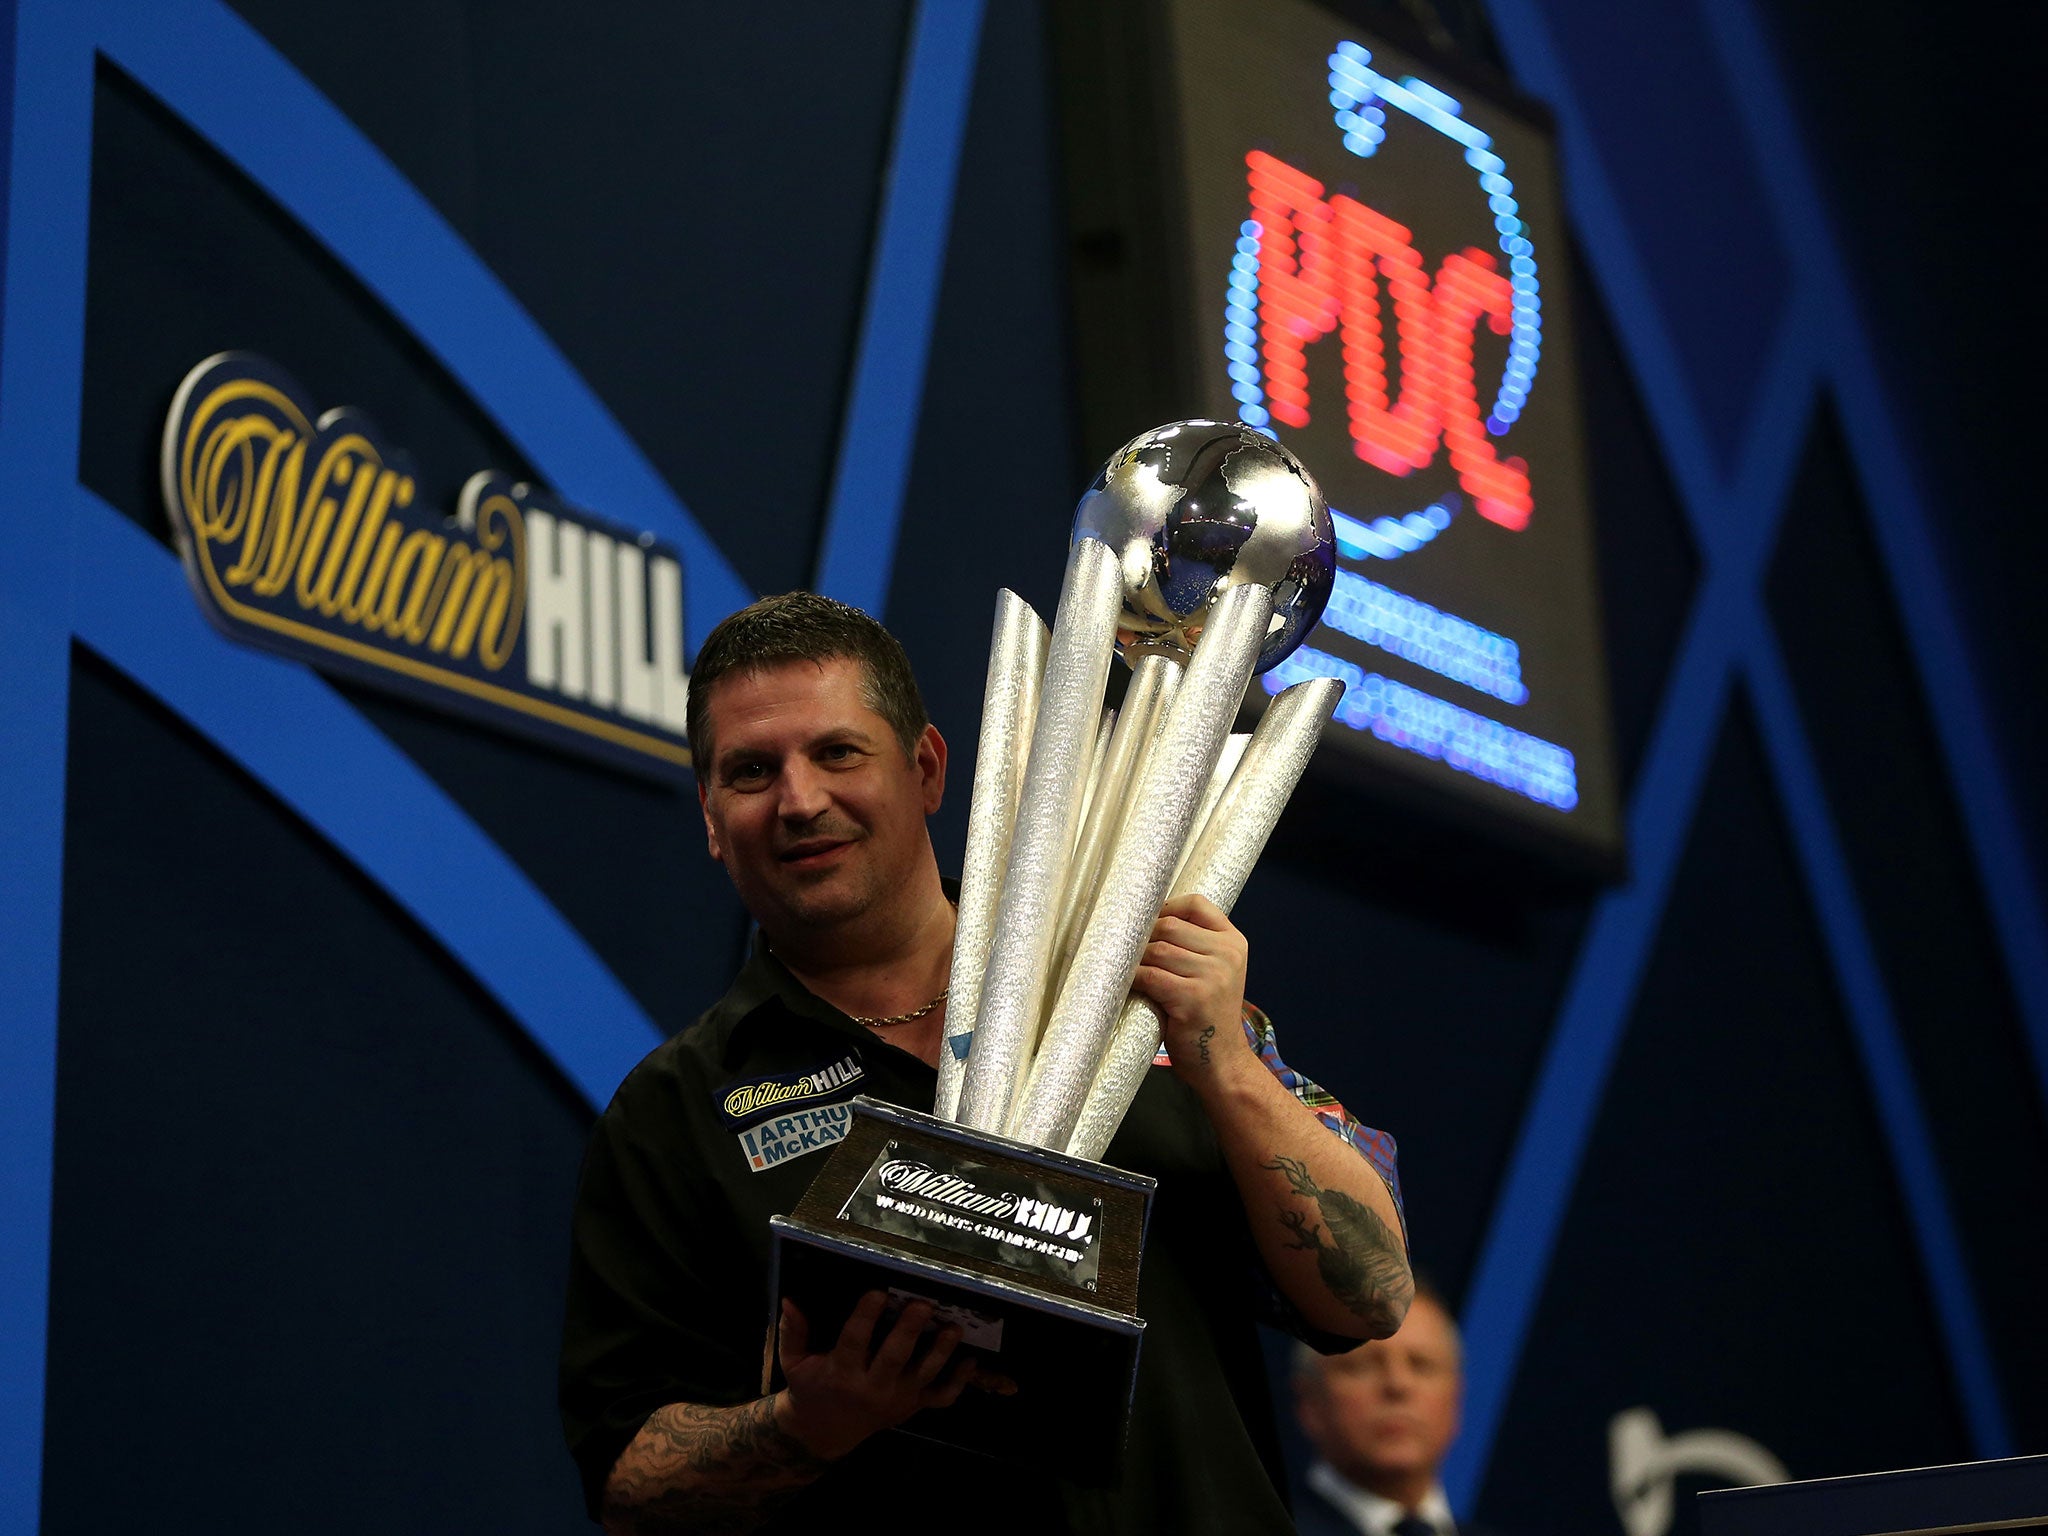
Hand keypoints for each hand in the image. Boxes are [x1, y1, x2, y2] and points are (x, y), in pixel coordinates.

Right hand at [773, 1291, 969, 1459]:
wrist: (826, 1431)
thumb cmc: (811, 1387)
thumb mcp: (793, 1363)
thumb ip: (792, 1332)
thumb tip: (789, 1300)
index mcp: (842, 1373)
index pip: (854, 1342)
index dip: (865, 1317)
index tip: (877, 1292)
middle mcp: (873, 1387)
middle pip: (894, 1358)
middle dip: (909, 1331)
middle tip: (923, 1305)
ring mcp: (899, 1399)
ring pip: (924, 1375)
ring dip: (940, 1351)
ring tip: (953, 1327)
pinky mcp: (914, 1406)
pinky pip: (941, 1397)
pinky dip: (959, 1381)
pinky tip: (971, 1359)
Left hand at [1132, 894, 1251, 1084]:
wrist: (1222, 1061)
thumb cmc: (1207, 1014)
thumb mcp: (1213, 972)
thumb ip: (1192, 945)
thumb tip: (1141, 920)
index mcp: (1233, 942)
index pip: (1196, 904)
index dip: (1165, 908)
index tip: (1147, 924)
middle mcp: (1227, 955)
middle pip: (1170, 925)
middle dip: (1143, 938)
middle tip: (1129, 954)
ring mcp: (1213, 976)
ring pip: (1157, 950)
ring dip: (1135, 960)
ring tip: (1128, 972)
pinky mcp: (1193, 998)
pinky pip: (1150, 975)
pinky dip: (1133, 979)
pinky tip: (1129, 987)